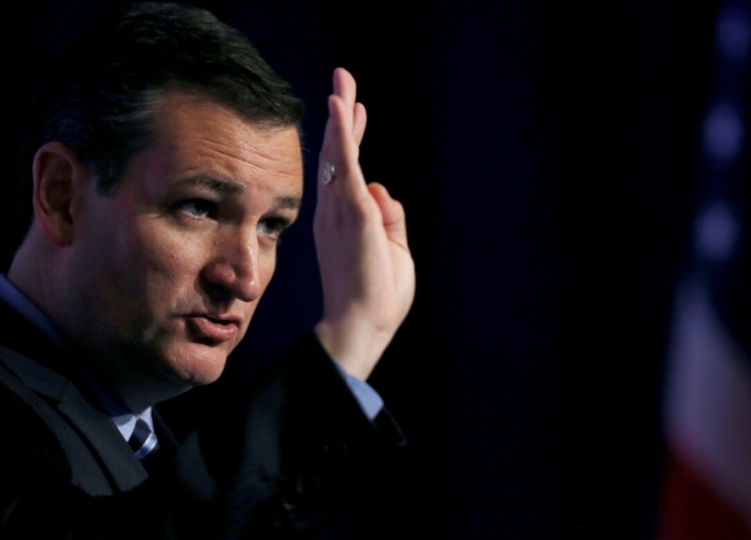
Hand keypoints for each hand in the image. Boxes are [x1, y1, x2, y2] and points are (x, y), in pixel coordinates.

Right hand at [313, 68, 414, 380]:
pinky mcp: (352, 214)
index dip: (350, 138)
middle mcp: (335, 211)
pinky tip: (341, 108)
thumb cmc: (376, 296)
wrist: (360, 327)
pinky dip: (343, 136)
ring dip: (341, 117)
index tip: (354, 110)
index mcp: (344, 221)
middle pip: (338, 155)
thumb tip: (381, 187)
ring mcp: (340, 211)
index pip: (346, 171)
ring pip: (339, 154)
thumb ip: (389, 216)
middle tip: (343, 81)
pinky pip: (345, 167)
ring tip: (342, 82)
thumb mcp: (394, 250)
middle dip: (342, 118)